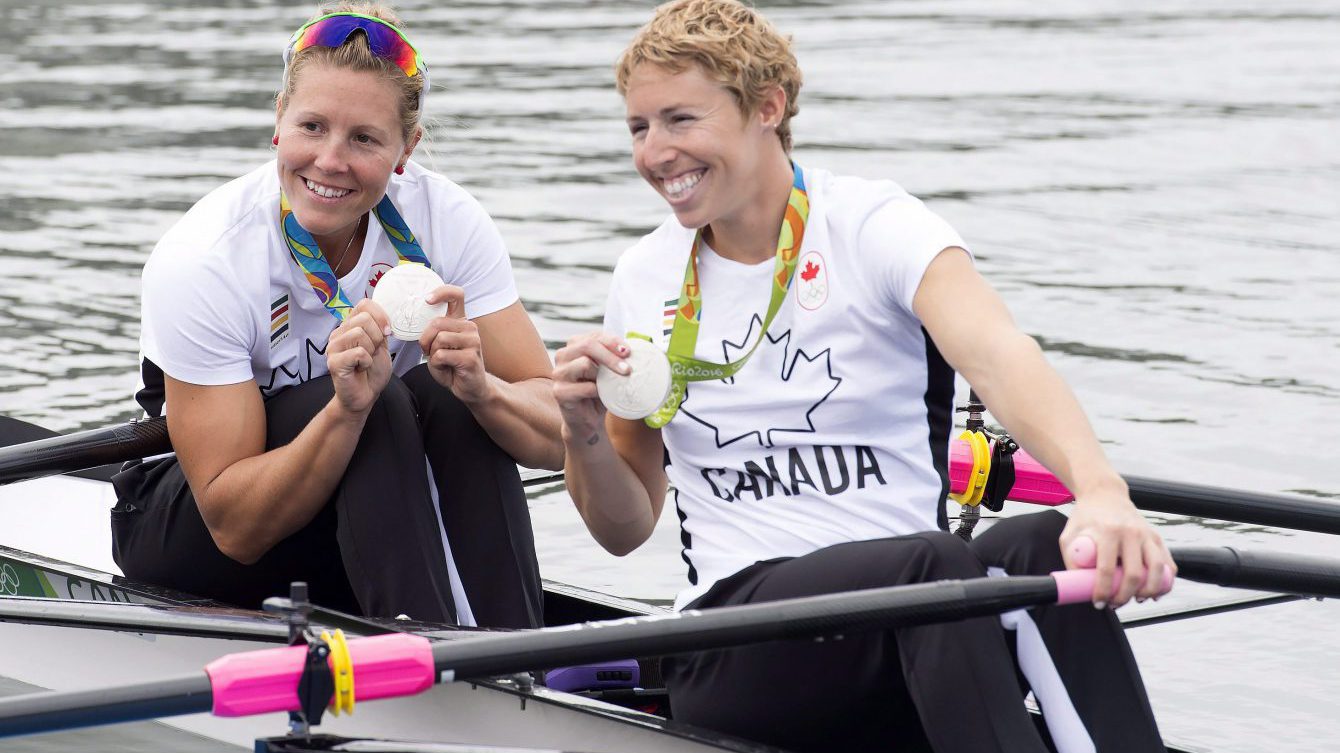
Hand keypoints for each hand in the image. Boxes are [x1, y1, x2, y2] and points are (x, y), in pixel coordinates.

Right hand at [327, 300, 392, 415]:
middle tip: (372, 352)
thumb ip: (379, 329)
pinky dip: (366, 362)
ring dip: (371, 350)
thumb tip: (383, 319)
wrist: (365, 395)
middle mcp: (339, 333)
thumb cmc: (372, 371)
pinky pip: (358, 352)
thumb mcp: (381, 345)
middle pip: (364, 319)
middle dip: (377, 337)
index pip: (364, 304)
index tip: (387, 332)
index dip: (380, 316)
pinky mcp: (334, 362)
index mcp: (350, 325)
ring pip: (359, 333)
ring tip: (365, 361)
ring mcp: (333, 347)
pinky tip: (360, 368)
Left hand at [419, 285, 491, 403]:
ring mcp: (473, 341)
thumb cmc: (452, 365)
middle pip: (437, 322)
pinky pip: (441, 355)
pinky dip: (437, 364)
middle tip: (428, 351)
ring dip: (432, 353)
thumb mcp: (440, 344)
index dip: (441, 292)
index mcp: (461, 321)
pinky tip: (446, 368)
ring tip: (441, 361)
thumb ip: (434, 330)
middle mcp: (470, 327)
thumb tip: (420, 322)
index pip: (456, 295)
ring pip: (439, 339)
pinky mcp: (470, 357)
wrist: (470, 388)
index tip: (427, 299)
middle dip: (425, 339)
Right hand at [553, 333, 629, 446]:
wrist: (587, 420)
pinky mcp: (559, 392)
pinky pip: (585, 387)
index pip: (594, 336)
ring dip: (603, 375)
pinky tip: (600, 396)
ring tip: (608, 385)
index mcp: (574, 346)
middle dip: (611, 356)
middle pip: (588, 345)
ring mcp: (559, 373)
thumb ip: (614, 357)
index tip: (628, 352)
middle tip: (627, 369)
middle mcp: (563, 356)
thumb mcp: (607, 371)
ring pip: (585, 364)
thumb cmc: (599, 392)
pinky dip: (598, 392)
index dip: (612, 342)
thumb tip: (632, 350)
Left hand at [1059, 480, 1175, 607]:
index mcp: (1107, 532)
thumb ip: (1071, 561)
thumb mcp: (1069, 536)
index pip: (1106, 569)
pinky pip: (1168, 563)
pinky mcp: (1156, 537)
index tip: (1098, 603)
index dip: (1102, 591)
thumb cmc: (1085, 518)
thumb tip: (1076, 588)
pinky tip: (1156, 592)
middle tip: (1114, 604)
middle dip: (1124, 596)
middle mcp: (1130, 532)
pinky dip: (1166, 581)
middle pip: (1133, 574)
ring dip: (1149, 591)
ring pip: (1156, 570)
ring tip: (1137, 599)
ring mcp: (1146, 534)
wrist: (1104, 494)